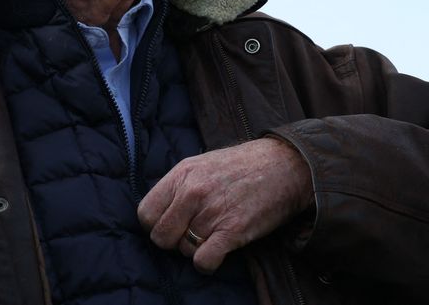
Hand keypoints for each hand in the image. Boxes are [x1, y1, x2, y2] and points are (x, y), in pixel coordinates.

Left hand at [136, 137, 312, 272]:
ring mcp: (212, 212)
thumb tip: (159, 212)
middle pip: (160, 236)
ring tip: (211, 235)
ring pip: (183, 250)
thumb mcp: (201, 164)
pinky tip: (216, 253)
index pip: (145, 213)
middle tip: (188, 235)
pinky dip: (207, 264)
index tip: (168, 225)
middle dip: (172, 242)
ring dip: (194, 250)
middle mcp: (192, 193)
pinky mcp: (233, 231)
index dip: (154, 225)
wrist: (283, 165)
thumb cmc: (240, 166)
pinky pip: (204, 261)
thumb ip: (178, 186)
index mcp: (181, 174)